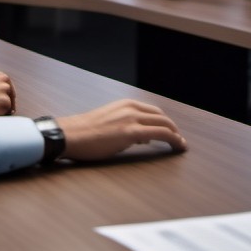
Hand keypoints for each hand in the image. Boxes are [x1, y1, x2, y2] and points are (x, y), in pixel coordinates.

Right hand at [0, 73, 15, 115]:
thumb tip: (12, 109)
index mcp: (2, 76)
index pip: (9, 93)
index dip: (1, 101)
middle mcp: (6, 82)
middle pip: (10, 101)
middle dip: (2, 106)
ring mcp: (6, 91)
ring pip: (8, 108)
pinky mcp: (5, 102)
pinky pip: (5, 114)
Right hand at [55, 99, 186, 161]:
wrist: (71, 135)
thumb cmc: (86, 133)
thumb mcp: (109, 122)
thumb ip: (126, 125)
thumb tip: (142, 137)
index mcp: (125, 104)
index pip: (153, 111)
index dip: (165, 122)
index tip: (171, 132)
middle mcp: (131, 108)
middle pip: (161, 116)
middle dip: (173, 128)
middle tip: (178, 140)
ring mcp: (132, 119)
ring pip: (164, 124)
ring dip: (175, 135)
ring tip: (180, 145)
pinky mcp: (131, 132)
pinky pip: (160, 133)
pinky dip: (172, 139)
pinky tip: (177, 146)